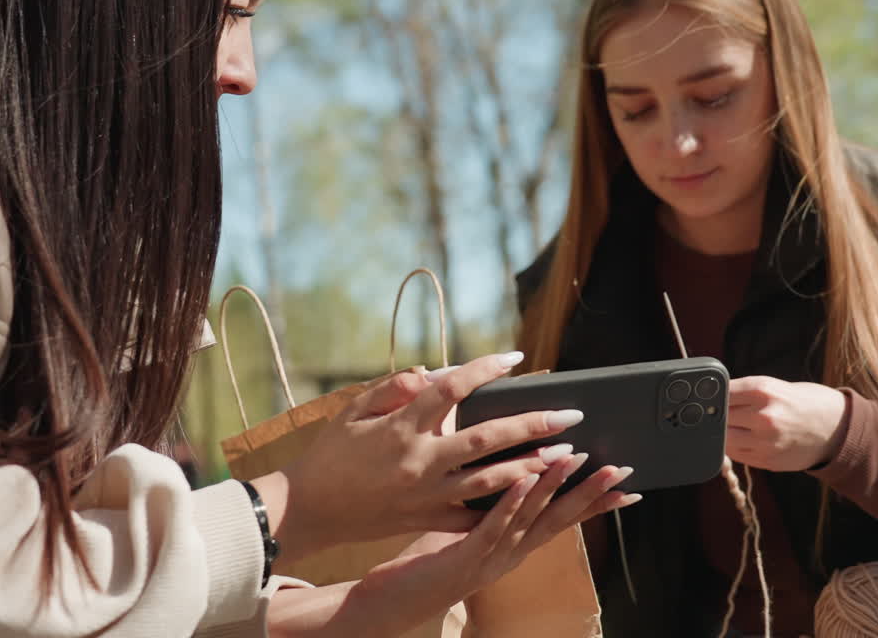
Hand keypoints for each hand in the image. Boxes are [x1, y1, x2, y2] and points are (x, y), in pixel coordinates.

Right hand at [252, 352, 584, 561]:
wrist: (307, 510)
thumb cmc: (332, 453)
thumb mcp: (353, 410)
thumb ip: (394, 387)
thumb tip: (431, 371)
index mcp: (402, 427)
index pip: (452, 388)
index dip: (486, 368)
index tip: (516, 357)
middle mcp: (420, 460)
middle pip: (487, 438)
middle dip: (533, 425)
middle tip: (570, 415)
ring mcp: (426, 494)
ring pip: (490, 480)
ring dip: (532, 466)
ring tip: (567, 455)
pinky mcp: (426, 519)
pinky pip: (472, 514)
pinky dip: (502, 505)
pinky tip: (531, 495)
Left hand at [265, 455, 637, 637]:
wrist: (392, 604)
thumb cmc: (428, 564)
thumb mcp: (469, 531)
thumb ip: (491, 505)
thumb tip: (509, 469)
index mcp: (515, 547)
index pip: (563, 521)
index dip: (595, 503)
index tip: (627, 486)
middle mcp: (511, 555)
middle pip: (559, 521)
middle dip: (591, 494)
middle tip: (621, 470)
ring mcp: (490, 558)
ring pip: (531, 519)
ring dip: (555, 487)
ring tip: (577, 459)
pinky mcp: (464, 557)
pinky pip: (492, 526)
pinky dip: (511, 502)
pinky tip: (523, 479)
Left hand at [725, 376, 846, 470]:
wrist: (835, 428)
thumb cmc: (803, 402)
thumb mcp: (775, 387)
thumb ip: (745, 393)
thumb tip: (713, 399)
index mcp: (764, 390)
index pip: (722, 393)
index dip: (714, 396)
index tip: (712, 398)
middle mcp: (763, 416)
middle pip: (720, 417)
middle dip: (718, 416)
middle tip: (721, 414)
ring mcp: (765, 441)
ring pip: (724, 439)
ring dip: (725, 434)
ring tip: (735, 427)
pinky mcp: (767, 460)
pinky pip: (737, 454)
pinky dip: (735, 447)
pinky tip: (746, 439)